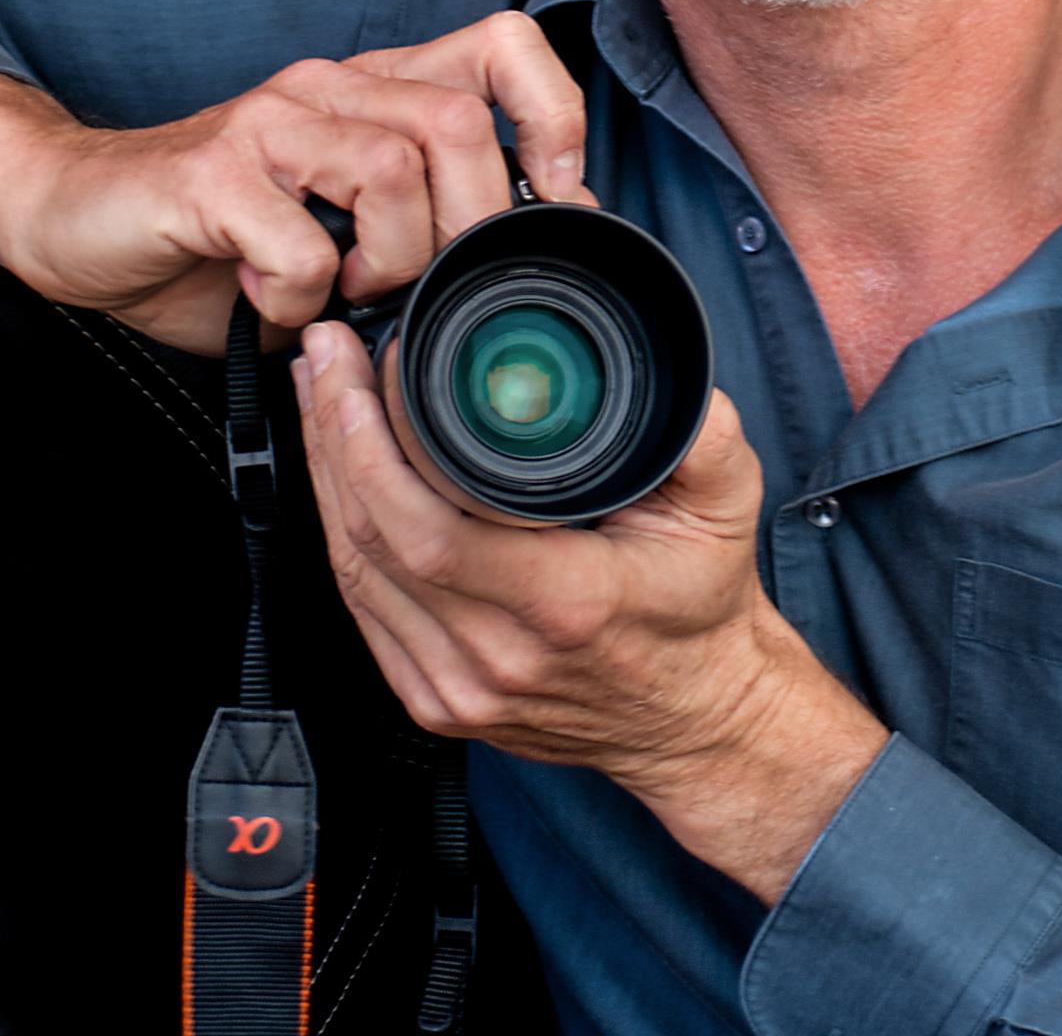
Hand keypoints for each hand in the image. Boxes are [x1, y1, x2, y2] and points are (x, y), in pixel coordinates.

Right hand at [0, 12, 595, 351]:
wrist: (80, 221)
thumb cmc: (225, 234)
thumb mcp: (349, 225)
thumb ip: (429, 222)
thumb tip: (531, 261)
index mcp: (379, 89)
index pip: (505, 46)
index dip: (553, 115)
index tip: (554, 198)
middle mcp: (331, 87)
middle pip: (461, 125)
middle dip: (467, 228)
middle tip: (421, 282)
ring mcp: (271, 121)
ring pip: (394, 170)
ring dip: (389, 261)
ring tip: (347, 291)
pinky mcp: (213, 173)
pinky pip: (304, 243)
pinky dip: (304, 296)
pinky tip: (277, 302)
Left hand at [294, 320, 889, 903]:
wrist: (696, 717)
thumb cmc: (703, 610)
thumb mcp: (729, 510)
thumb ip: (704, 441)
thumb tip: (679, 387)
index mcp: (565, 605)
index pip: (431, 529)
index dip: (380, 445)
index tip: (376, 368)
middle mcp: (499, 658)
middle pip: (373, 540)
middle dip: (336, 435)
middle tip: (327, 356)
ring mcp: (459, 690)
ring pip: (354, 573)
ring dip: (326, 474)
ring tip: (320, 394)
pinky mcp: (436, 702)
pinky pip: (363, 609)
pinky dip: (340, 531)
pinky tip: (335, 474)